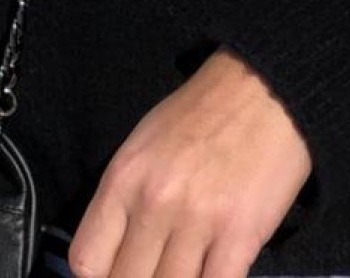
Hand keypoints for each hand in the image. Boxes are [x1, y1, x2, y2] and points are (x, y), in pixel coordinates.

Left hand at [64, 48, 313, 277]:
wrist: (262, 90)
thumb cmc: (199, 116)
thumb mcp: (143, 147)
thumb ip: (125, 201)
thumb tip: (116, 254)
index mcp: (123, 178)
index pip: (86, 261)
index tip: (118, 274)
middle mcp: (153, 203)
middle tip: (155, 270)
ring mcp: (197, 222)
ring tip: (185, 270)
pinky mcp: (240, 236)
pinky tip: (213, 274)